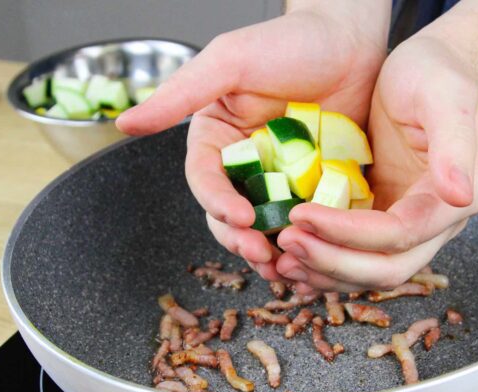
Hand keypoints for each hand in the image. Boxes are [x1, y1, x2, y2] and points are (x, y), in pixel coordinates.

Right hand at [117, 3, 389, 281]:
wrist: (352, 38)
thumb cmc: (289, 41)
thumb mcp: (229, 62)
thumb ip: (179, 96)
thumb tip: (125, 123)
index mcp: (217, 140)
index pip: (206, 181)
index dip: (218, 203)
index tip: (240, 217)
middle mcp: (245, 164)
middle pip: (231, 214)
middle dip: (240, 238)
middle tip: (260, 253)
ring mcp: (282, 179)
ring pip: (267, 226)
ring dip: (271, 249)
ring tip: (285, 266)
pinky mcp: (316, 186)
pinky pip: (308, 220)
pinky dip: (308, 240)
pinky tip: (315, 251)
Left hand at [276, 35, 477, 291]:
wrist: (428, 67)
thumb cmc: (435, 73)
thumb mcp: (445, 97)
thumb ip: (455, 146)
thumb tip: (461, 196)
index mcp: (456, 198)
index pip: (400, 233)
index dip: (349, 233)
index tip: (301, 215)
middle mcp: (437, 223)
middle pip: (386, 268)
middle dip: (333, 262)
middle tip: (287, 244)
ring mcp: (410, 226)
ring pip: (369, 272)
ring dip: (325, 272)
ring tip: (281, 260)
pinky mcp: (383, 218)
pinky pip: (355, 255)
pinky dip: (325, 263)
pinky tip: (292, 261)